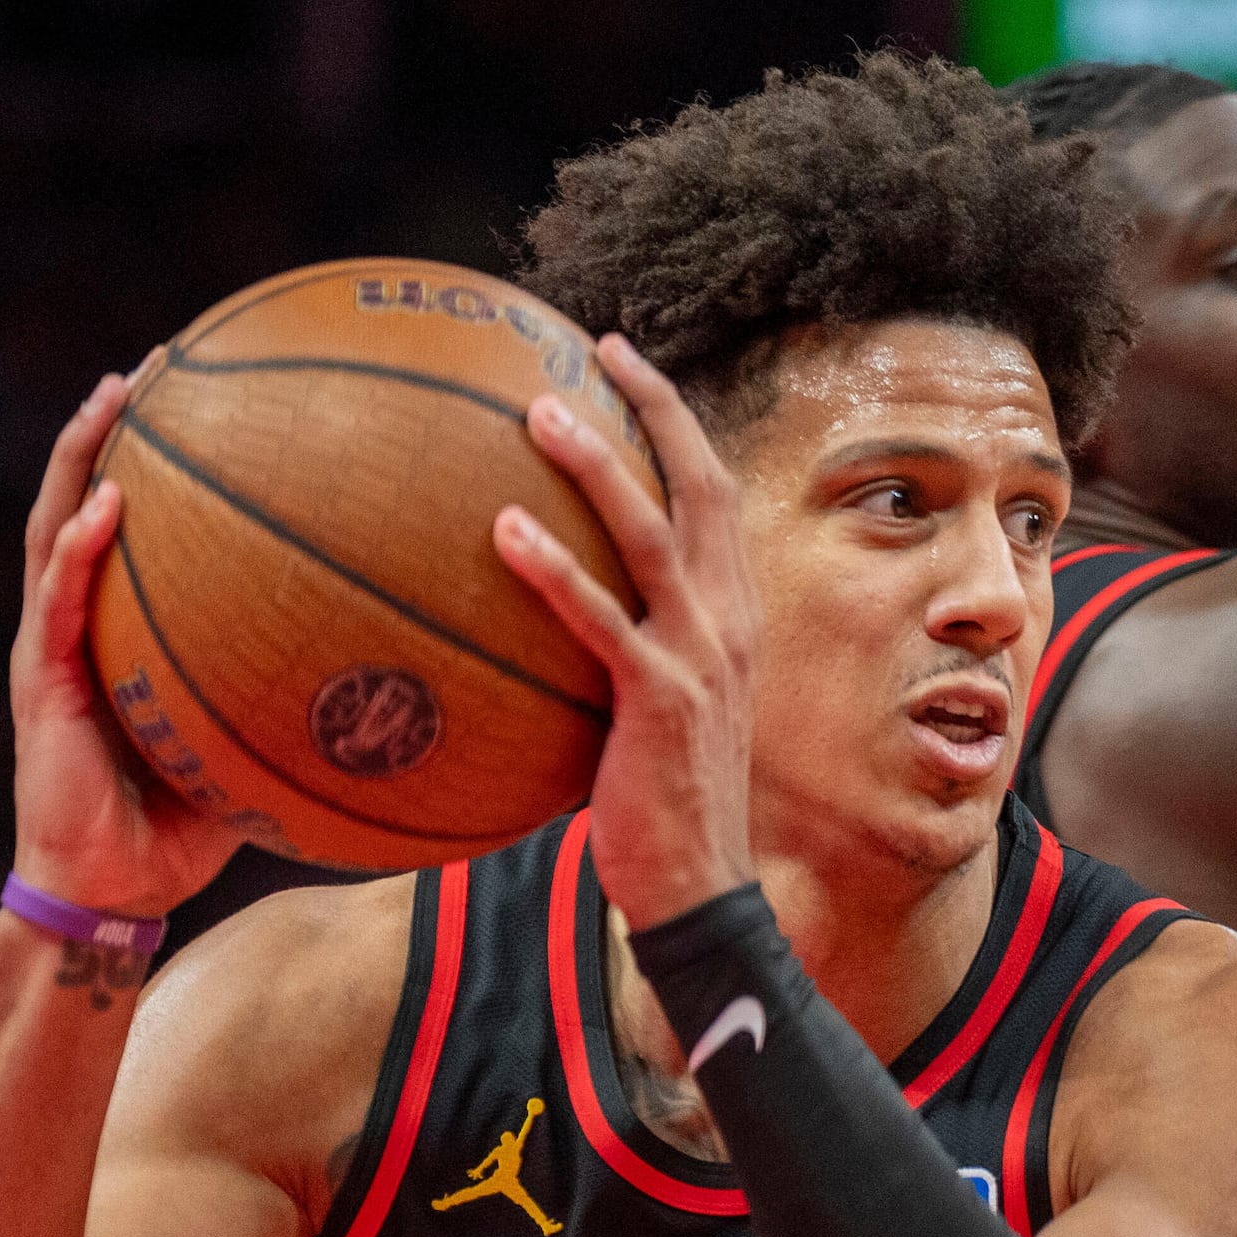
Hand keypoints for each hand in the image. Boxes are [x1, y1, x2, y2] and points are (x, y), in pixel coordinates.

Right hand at [8, 374, 242, 918]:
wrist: (112, 893)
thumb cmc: (182, 828)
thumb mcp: (251, 748)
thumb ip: (296, 700)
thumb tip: (405, 676)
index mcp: (121, 630)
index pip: (137, 524)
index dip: (161, 458)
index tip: (206, 390)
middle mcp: (80, 622)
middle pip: (89, 495)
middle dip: (116, 425)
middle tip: (162, 358)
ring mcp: (54, 645)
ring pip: (56, 526)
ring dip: (83, 456)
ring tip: (114, 394)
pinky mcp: (43, 680)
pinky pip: (59, 600)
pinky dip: (79, 548)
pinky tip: (106, 506)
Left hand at [495, 336, 755, 930]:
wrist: (701, 887)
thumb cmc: (665, 806)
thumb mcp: (659, 711)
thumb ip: (627, 651)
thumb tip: (548, 617)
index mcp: (734, 617)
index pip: (715, 496)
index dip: (679, 423)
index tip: (629, 366)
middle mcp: (729, 622)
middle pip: (701, 484)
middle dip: (656, 406)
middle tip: (599, 349)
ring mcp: (699, 657)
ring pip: (649, 533)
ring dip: (596, 465)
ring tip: (540, 412)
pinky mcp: (658, 699)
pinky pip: (599, 619)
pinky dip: (552, 570)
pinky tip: (501, 531)